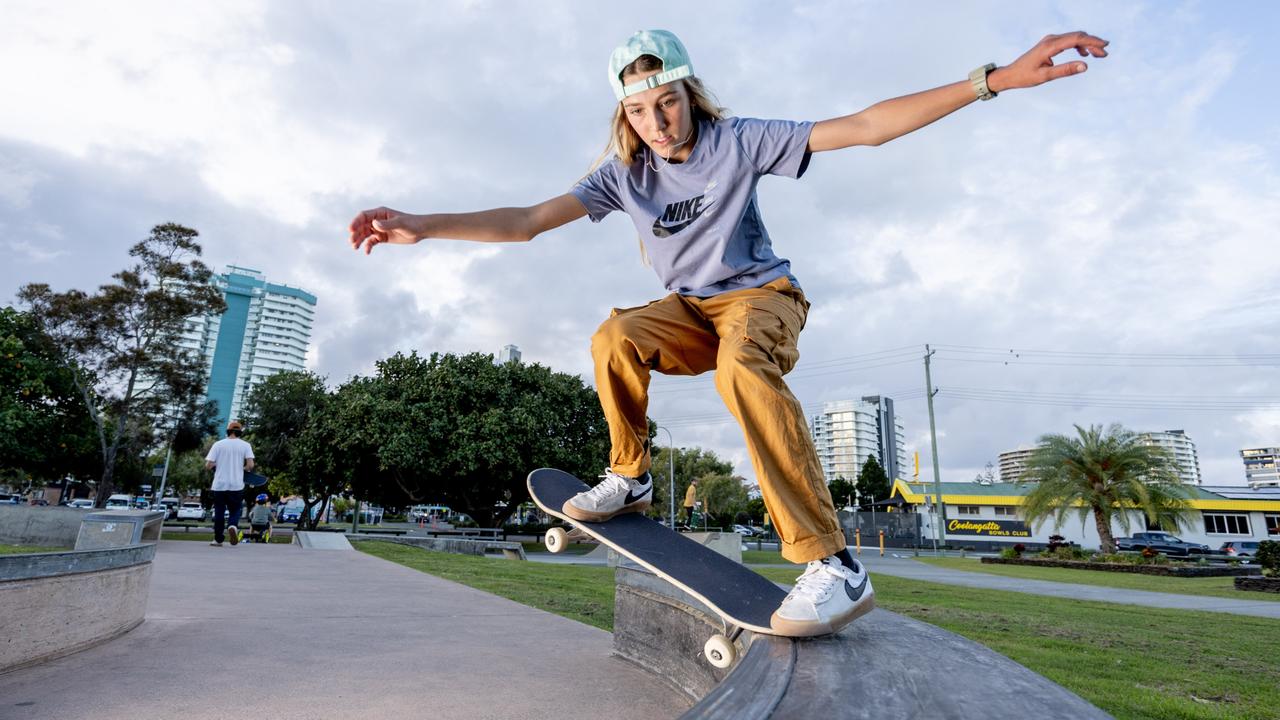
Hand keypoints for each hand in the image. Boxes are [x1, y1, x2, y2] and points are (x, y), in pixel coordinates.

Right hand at [348, 206, 423, 254]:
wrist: (421, 230)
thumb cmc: (412, 224)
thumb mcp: (400, 223)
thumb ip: (387, 224)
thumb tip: (374, 224)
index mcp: (380, 213)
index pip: (364, 216)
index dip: (356, 222)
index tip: (350, 230)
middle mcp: (378, 220)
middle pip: (362, 226)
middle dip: (356, 233)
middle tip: (352, 242)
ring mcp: (380, 229)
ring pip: (365, 234)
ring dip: (359, 240)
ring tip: (355, 247)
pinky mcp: (383, 237)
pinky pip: (372, 241)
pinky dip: (368, 246)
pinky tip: (367, 252)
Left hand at [990, 31, 1108, 92]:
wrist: (1010, 74)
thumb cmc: (1025, 77)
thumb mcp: (1045, 76)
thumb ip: (1065, 70)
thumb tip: (1085, 66)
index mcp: (1050, 46)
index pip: (1076, 39)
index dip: (1092, 41)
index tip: (1105, 46)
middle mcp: (1050, 40)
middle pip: (1077, 36)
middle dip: (1093, 43)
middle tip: (1105, 54)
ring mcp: (1050, 41)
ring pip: (1073, 37)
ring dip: (1087, 44)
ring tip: (1098, 55)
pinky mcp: (1049, 44)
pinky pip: (1068, 41)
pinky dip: (1078, 45)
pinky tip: (1084, 54)